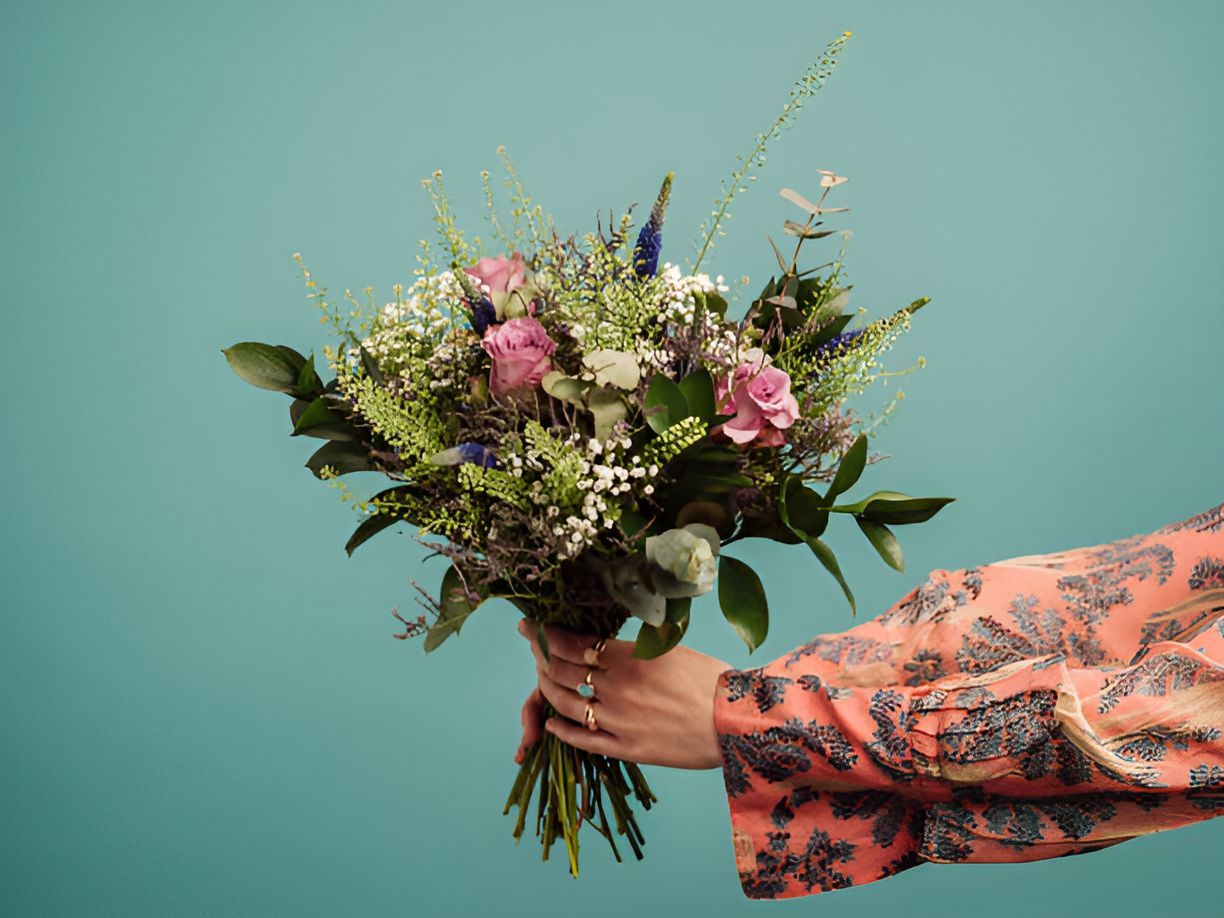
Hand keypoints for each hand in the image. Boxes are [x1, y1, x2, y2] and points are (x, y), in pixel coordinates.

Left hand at [514, 619, 730, 769]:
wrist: (737, 723)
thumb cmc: (712, 680)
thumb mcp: (671, 649)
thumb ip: (634, 646)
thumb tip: (605, 640)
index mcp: (630, 658)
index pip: (573, 643)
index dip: (546, 634)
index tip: (530, 626)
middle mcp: (618, 689)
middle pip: (563, 671)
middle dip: (541, 656)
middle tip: (535, 647)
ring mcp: (619, 722)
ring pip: (566, 704)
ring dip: (547, 688)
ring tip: (541, 677)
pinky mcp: (627, 749)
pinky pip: (583, 740)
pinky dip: (562, 729)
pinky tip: (552, 722)